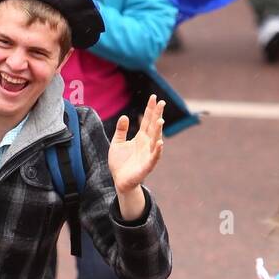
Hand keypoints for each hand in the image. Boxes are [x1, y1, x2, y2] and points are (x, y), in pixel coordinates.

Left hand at [107, 96, 164, 211]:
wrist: (119, 181)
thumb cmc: (119, 163)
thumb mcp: (117, 143)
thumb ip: (121, 130)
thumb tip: (125, 116)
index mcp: (140, 138)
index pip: (147, 121)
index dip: (150, 109)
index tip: (153, 97)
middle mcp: (146, 144)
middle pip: (153, 127)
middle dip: (157, 115)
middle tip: (161, 102)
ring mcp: (148, 154)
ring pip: (155, 140)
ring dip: (158, 131)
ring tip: (160, 120)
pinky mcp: (147, 166)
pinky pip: (153, 158)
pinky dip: (157, 151)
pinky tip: (159, 143)